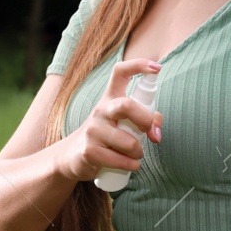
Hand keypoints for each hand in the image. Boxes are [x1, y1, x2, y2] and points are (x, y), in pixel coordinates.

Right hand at [62, 58, 163, 182]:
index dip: (139, 65)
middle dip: (145, 120)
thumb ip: (145, 120)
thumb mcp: (123, 123)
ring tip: (136, 155)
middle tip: (149, 132)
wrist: (74, 156)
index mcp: (110, 98)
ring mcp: (93, 130)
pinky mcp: (89, 151)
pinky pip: (119, 160)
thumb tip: (156, 132)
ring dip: (139, 152)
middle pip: (126, 105)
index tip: (156, 68)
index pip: (121, 72)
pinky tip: (131, 165)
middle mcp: (101, 110)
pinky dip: (131, 165)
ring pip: (128, 142)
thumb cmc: (107, 136)